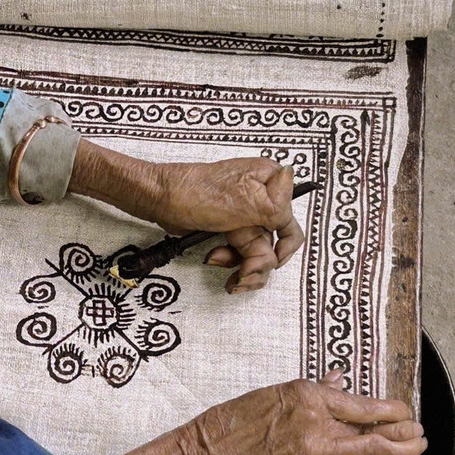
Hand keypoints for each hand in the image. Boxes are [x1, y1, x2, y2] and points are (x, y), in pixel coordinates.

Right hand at [83, 370, 424, 454]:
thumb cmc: (234, 421)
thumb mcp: (273, 394)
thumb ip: (312, 391)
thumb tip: (339, 384)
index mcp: (307, 395)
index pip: (364, 404)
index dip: (392, 410)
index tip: (403, 410)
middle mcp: (317, 424)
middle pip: (377, 431)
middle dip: (406, 433)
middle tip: (420, 433)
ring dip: (397, 453)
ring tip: (412, 450)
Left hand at [153, 158, 303, 292]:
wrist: (161, 200)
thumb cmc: (195, 192)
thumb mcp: (243, 200)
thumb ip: (275, 203)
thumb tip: (293, 179)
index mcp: (270, 184)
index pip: (290, 225)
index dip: (283, 249)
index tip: (272, 262)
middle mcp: (260, 201)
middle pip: (272, 246)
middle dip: (256, 265)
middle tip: (241, 276)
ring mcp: (243, 217)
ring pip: (255, 254)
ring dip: (241, 266)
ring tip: (220, 264)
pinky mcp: (228, 229)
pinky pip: (238, 254)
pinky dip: (228, 261)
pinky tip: (212, 258)